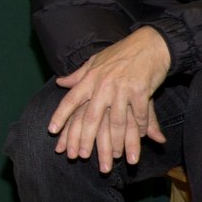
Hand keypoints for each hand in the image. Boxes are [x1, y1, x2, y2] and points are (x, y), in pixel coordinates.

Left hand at [48, 27, 171, 172]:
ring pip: (117, 122)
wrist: (150, 44)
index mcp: (90, 78)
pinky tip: (137, 140)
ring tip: (113, 157)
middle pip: (91, 117)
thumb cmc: (121, 53)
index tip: (51, 131)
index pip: (71, 100)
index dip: (60, 115)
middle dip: (85, 138)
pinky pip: (138, 116)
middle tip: (81, 156)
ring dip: (116, 142)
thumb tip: (60, 82)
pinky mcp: (141, 92)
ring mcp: (122, 89)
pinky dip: (138, 129)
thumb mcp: (96, 61)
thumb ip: (78, 75)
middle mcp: (103, 85)